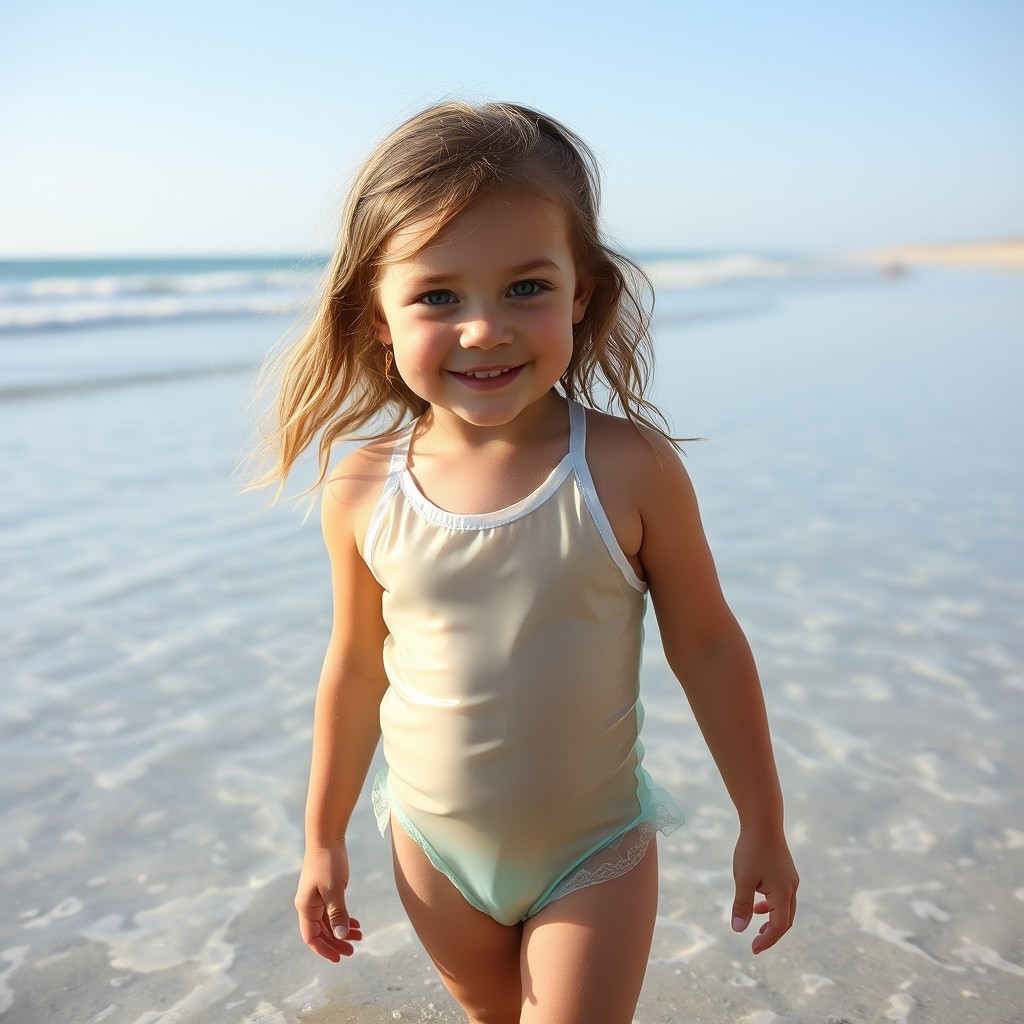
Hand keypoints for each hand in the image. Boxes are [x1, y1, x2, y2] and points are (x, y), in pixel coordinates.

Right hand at [295, 838, 363, 961]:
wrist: (326, 836)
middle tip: (354, 949)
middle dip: (336, 942)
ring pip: (328, 921)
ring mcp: (315, 897)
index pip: (311, 937)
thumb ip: (337, 913)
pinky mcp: (324, 890)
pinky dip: (342, 917)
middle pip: (320, 932)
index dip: (324, 950)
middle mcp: (308, 905)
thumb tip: (340, 936)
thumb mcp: (335, 890)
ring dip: (342, 930)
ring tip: (360, 935)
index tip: (340, 958)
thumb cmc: (329, 862)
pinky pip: (331, 910)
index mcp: (306, 907)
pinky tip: (355, 922)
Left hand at [730, 828, 797, 953]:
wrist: (763, 821)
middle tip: (756, 942)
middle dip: (771, 933)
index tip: (753, 949)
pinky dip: (772, 904)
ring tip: (755, 922)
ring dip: (772, 918)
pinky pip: (783, 896)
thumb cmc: (751, 850)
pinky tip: (758, 901)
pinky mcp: (787, 871)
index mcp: (783, 893)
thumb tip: (739, 930)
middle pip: (786, 920)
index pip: (779, 926)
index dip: (767, 940)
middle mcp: (791, 888)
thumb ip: (742, 905)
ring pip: (785, 908)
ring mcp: (791, 879)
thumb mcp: (742, 879)